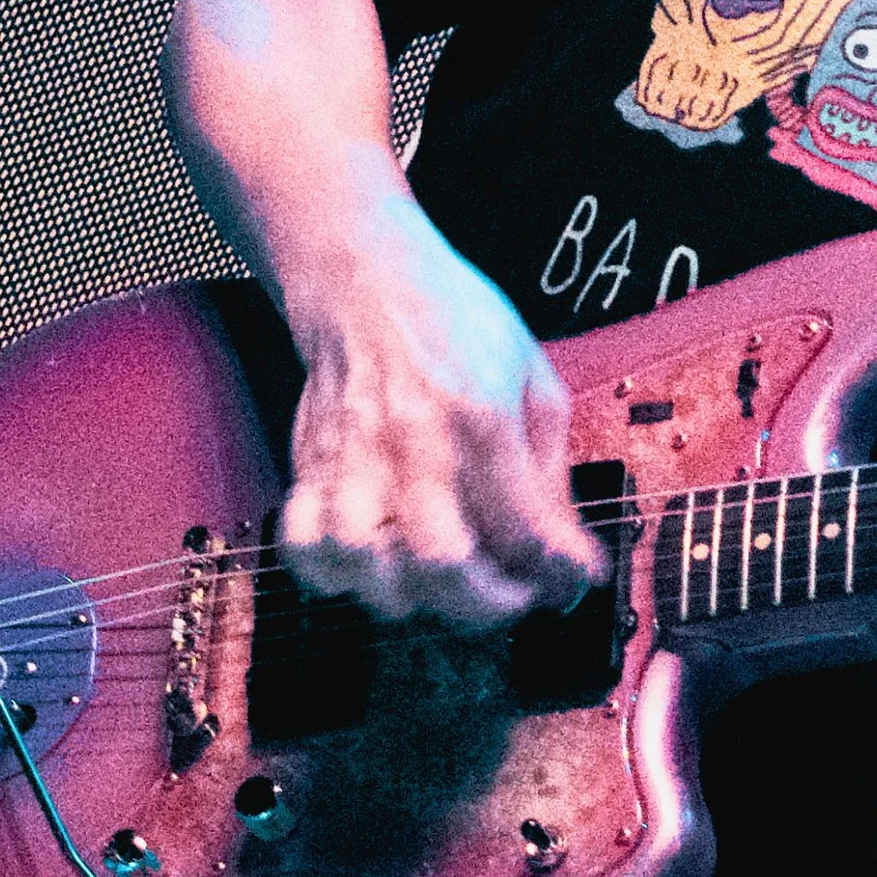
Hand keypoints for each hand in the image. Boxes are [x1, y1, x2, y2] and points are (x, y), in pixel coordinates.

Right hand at [280, 201, 606, 627]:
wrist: (365, 273)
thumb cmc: (453, 320)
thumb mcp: (530, 378)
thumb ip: (551, 475)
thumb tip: (572, 558)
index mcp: (479, 412)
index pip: (521, 527)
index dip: (555, 575)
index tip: (568, 583)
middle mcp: (412, 438)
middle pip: (441, 561)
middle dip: (487, 603)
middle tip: (511, 597)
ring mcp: (353, 455)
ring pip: (366, 562)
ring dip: (410, 595)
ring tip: (442, 585)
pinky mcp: (310, 463)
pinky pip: (305, 543)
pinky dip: (334, 573)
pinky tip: (373, 565)